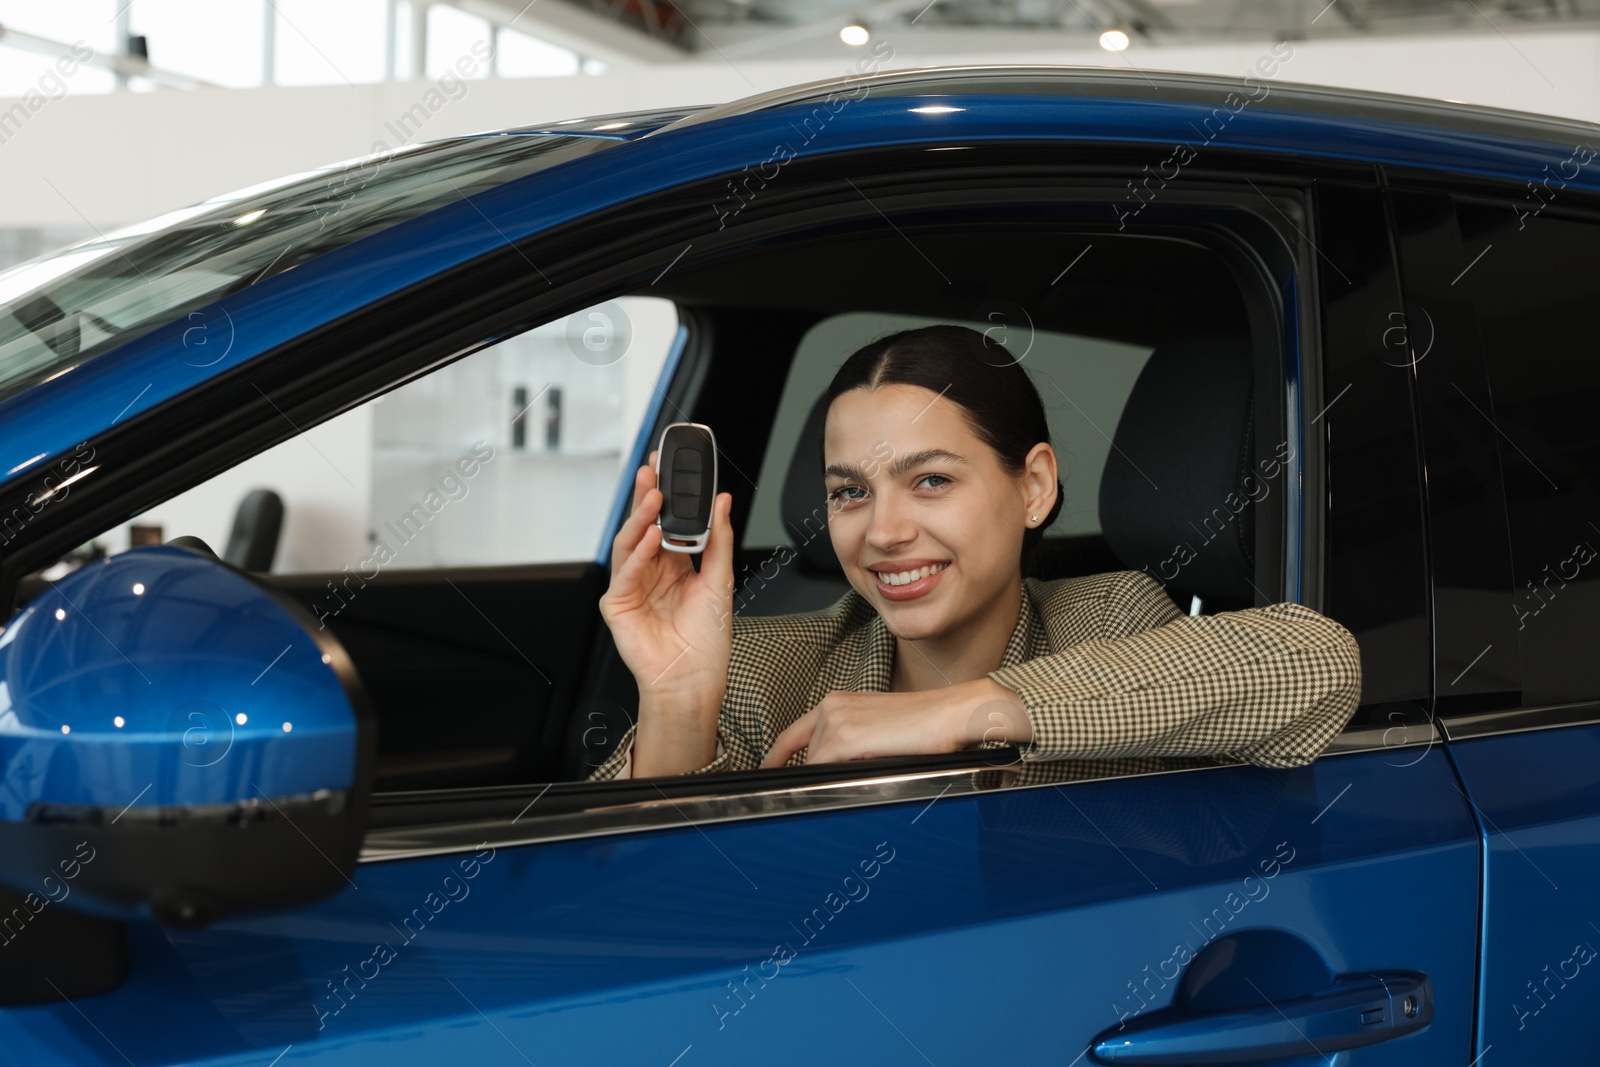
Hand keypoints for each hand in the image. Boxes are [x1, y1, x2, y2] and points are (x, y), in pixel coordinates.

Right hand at [599, 451, 734, 772]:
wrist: (694, 679)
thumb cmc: (707, 640)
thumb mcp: (720, 580)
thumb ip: (718, 539)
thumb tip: (722, 502)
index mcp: (674, 564)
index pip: (666, 520)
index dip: (666, 494)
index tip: (670, 467)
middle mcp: (651, 570)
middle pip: (645, 525)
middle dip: (647, 496)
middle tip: (653, 471)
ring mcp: (632, 585)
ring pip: (631, 542)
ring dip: (641, 519)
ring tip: (654, 498)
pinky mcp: (618, 604)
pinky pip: (625, 572)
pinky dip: (638, 554)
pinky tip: (651, 538)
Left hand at [760, 677, 1032, 767]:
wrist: (953, 713)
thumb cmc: (927, 726)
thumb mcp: (879, 732)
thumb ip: (852, 747)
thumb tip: (836, 773)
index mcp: (839, 703)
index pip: (793, 735)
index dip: (777, 758)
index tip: (768, 775)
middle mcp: (832, 707)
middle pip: (807, 756)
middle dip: (816, 777)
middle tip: (829, 793)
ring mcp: (837, 720)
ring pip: (815, 765)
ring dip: (830, 781)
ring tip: (870, 780)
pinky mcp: (847, 737)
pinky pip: (821, 770)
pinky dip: (823, 785)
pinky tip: (841, 791)